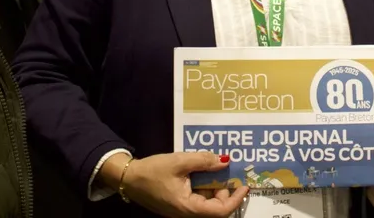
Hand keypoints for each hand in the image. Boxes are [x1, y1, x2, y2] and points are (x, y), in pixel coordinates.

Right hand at [108, 151, 249, 217]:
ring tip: (213, 166)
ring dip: (213, 185)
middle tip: (226, 169)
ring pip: (207, 201)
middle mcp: (187, 213)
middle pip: (215, 206)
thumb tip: (225, 162)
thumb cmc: (153, 171)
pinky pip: (197, 197)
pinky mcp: (179, 203)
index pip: (220, 211)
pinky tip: (201, 169)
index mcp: (188, 208)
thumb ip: (203, 161)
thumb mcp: (180, 161)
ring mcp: (183, 209)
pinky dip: (203, 185)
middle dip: (224, 189)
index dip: (236, 199)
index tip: (245, 186)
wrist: (129, 178)